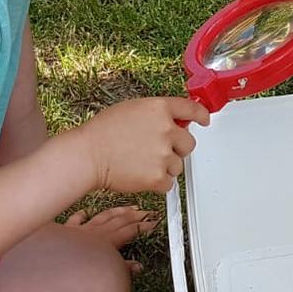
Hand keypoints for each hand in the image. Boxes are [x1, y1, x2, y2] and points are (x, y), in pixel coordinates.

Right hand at [79, 97, 207, 193]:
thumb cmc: (103, 133)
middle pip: (189, 143)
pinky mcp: (158, 176)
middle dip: (178, 148)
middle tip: (158, 151)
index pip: (192, 109)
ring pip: (178, 165)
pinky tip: (140, 174)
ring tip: (140, 162)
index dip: (201, 115)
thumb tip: (172, 122)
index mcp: (159, 108)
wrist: (88, 155)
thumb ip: (156, 114)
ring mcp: (163, 153)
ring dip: (165, 167)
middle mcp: (166, 129)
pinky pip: (168, 183)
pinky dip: (157, 183)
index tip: (204, 120)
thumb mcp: (132, 109)